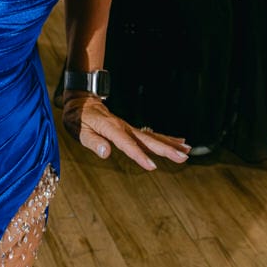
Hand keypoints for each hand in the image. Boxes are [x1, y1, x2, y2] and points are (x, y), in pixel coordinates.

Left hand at [61, 95, 189, 169]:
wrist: (81, 100)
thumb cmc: (78, 117)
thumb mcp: (79, 130)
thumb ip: (93, 142)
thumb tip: (105, 153)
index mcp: (111, 128)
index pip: (127, 144)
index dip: (139, 155)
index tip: (152, 167)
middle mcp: (124, 127)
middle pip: (147, 139)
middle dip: (166, 149)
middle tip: (183, 157)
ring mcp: (129, 127)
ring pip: (153, 136)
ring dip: (170, 144)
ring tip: (187, 150)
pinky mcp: (131, 129)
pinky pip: (150, 134)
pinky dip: (165, 138)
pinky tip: (178, 142)